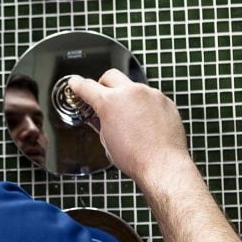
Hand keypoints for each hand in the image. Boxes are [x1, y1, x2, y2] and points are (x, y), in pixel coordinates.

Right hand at [68, 69, 189, 182]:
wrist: (163, 165)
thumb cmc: (136, 158)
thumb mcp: (107, 140)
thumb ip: (101, 122)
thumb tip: (101, 117)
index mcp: (110, 102)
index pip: (87, 87)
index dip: (77, 85)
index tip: (75, 83)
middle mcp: (131, 93)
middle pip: (111, 76)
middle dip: (103, 84)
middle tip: (103, 97)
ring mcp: (151, 94)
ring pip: (132, 87)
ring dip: (126, 97)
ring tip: (129, 118)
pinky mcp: (165, 101)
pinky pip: (150, 97)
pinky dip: (144, 105)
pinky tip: (145, 122)